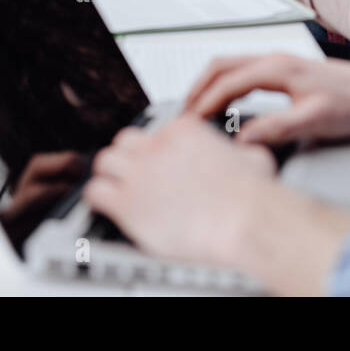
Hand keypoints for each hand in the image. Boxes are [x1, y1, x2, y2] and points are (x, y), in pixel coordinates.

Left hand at [84, 114, 277, 267]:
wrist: (246, 220)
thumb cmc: (253, 195)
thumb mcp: (254, 156)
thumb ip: (241, 149)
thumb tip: (244, 152)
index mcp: (184, 131)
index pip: (154, 131)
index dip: (154, 149)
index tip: (157, 162)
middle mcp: (157, 146)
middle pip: (124, 141)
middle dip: (126, 157)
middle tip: (132, 173)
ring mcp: (139, 173)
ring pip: (104, 162)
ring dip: (108, 175)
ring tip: (115, 187)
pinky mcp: (127, 202)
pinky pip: (95, 192)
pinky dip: (97, 198)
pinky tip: (107, 206)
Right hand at [184, 54, 349, 145]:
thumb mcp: (314, 121)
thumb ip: (276, 128)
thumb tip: (244, 139)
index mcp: (277, 68)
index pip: (226, 83)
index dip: (203, 104)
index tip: (189, 123)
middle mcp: (275, 60)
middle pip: (221, 66)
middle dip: (197, 88)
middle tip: (183, 114)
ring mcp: (280, 63)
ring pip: (231, 66)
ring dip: (210, 85)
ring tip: (198, 110)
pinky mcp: (286, 71)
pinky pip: (244, 72)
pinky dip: (226, 86)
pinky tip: (228, 104)